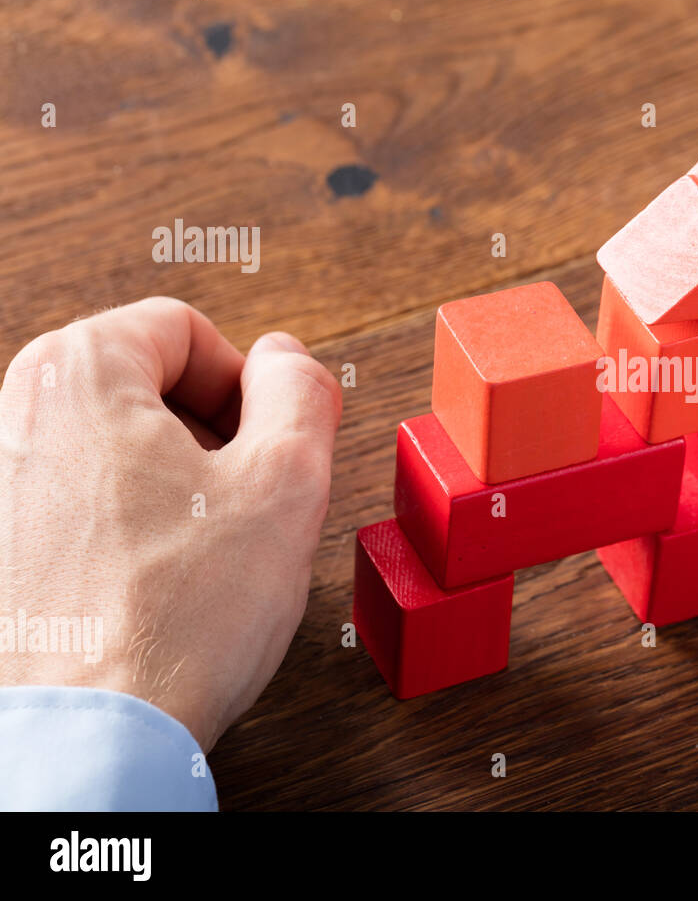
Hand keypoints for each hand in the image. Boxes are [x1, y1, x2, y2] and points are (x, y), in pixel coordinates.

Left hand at [0, 297, 340, 749]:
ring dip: (174, 481)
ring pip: (112, 445)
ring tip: (207, 550)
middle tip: (249, 496)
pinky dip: (128, 524)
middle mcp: (16, 418)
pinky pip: (77, 502)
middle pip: (141, 381)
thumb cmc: (173, 621)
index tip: (270, 440)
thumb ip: (302, 394)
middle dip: (211, 431)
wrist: (86, 739)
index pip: (181, 326)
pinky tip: (159, 584)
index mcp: (80, 376)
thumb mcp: (286, 485)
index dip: (247, 380)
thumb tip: (288, 361)